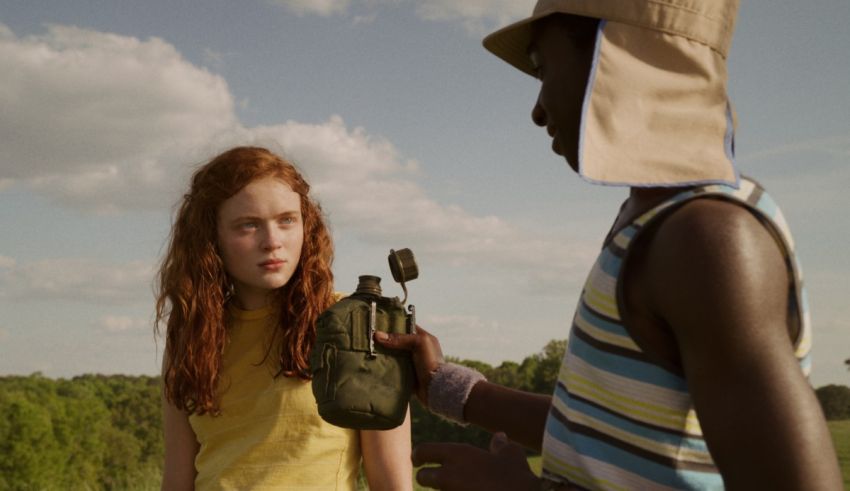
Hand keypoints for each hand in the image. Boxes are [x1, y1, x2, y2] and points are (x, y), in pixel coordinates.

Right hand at [374, 326, 443, 404]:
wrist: (434, 387)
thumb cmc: (430, 361)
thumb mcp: (419, 343)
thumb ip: (400, 338)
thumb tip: (378, 335)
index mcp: (423, 338)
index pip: (406, 327)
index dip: (393, 325)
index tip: (378, 324)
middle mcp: (417, 348)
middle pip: (398, 341)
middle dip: (386, 340)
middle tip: (370, 338)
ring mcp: (411, 361)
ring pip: (394, 354)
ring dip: (384, 353)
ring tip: (369, 350)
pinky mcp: (406, 373)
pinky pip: (394, 367)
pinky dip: (386, 365)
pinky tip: (374, 363)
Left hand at [412, 432, 538, 489]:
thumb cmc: (518, 476)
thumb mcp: (512, 454)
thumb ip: (500, 445)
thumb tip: (499, 437)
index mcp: (458, 454)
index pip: (423, 451)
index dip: (419, 455)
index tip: (419, 460)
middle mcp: (449, 474)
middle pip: (422, 477)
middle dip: (426, 477)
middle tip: (435, 477)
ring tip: (461, 486)